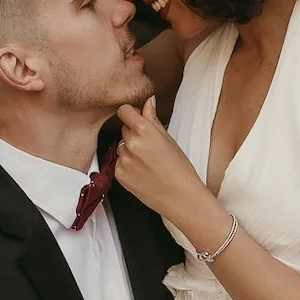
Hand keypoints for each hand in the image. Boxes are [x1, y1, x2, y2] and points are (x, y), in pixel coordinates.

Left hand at [114, 97, 214, 231]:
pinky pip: (119, 162)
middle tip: (150, 147)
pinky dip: (128, 165)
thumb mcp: (169, 139)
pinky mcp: (119, 174)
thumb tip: (148, 101)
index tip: (136, 118)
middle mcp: (130, 143)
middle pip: (124, 129)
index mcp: (144, 130)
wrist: (180, 197)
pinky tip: (143, 172)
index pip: (124, 111)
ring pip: (121, 146)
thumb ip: (153, 119)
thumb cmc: (180, 169)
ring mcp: (123, 159)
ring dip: (130, 150)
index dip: (131, 114)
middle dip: (133, 134)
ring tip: (148, 162)